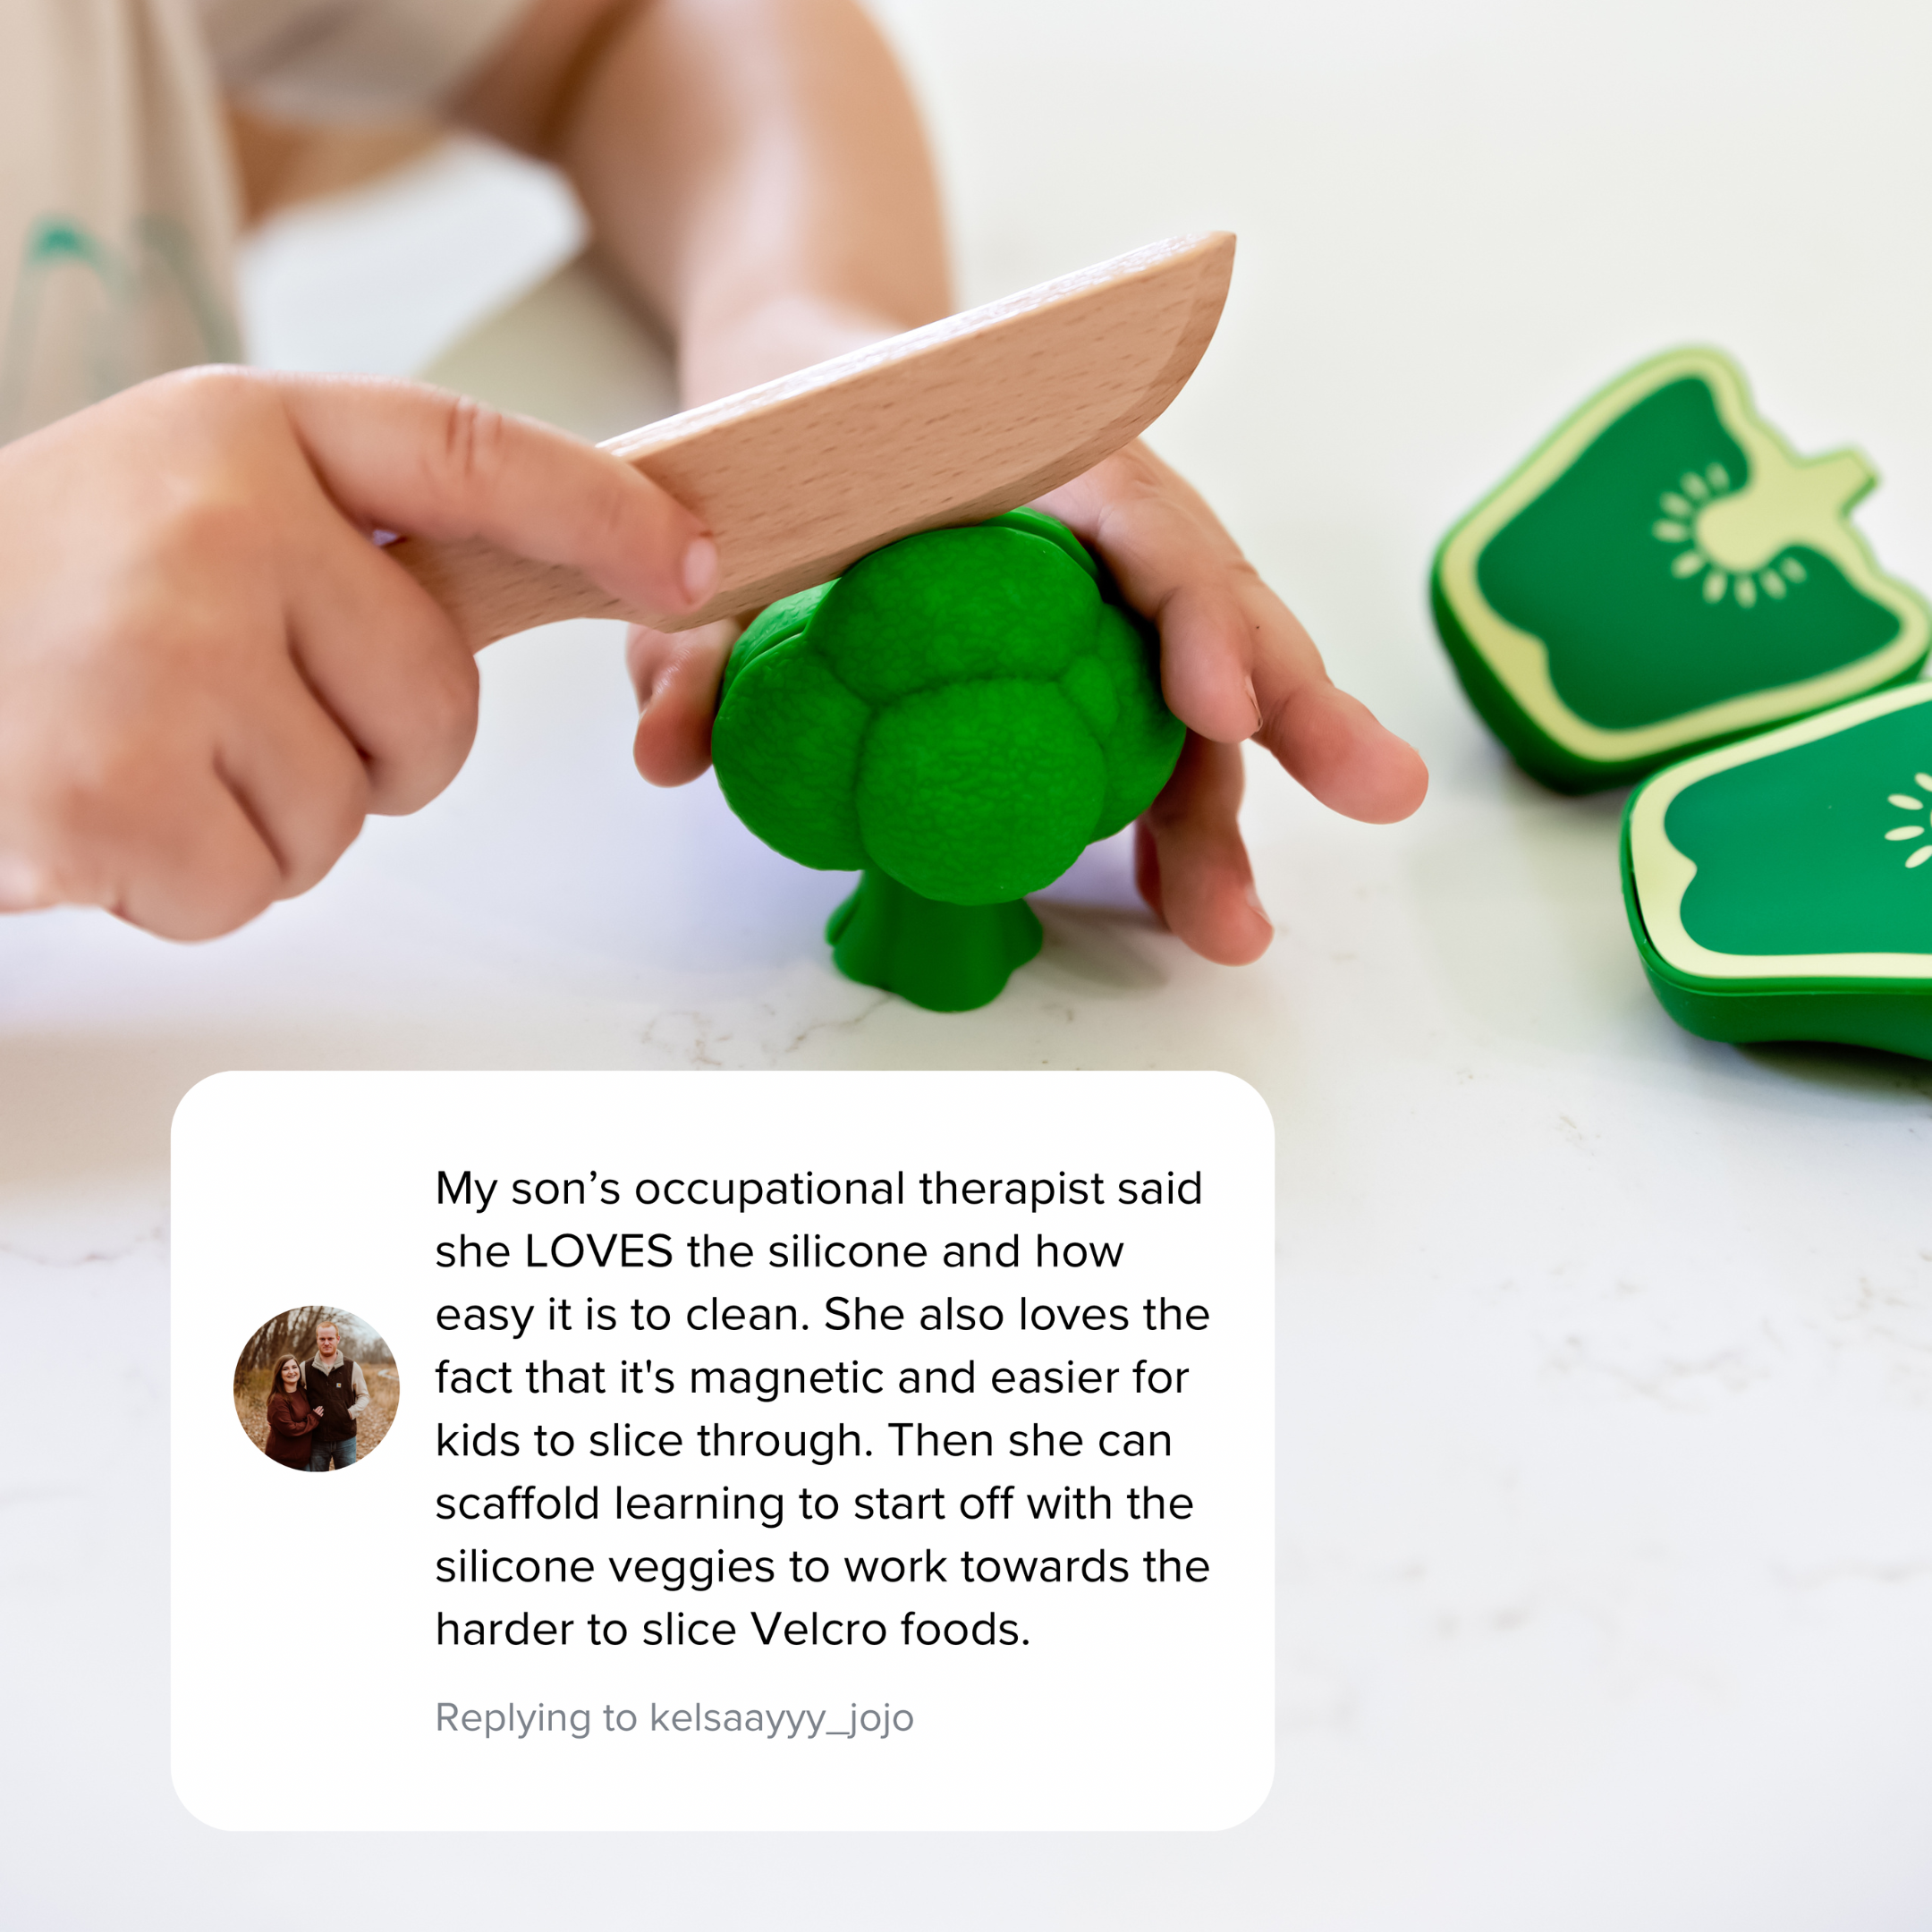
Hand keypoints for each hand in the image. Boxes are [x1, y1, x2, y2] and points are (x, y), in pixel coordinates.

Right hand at [0, 367, 714, 938]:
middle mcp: (213, 519)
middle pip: (435, 705)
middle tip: (218, 716)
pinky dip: (185, 887)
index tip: (691, 564)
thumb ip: (347, 548)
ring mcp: (160, 648)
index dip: (600, 513)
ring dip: (257, 822)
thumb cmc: (31, 603)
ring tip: (131, 751)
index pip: (472, 454)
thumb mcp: (182, 515)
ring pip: (345, 815)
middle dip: (364, 751)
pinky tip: (94, 814)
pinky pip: (247, 889)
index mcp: (242, 432)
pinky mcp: (109, 787)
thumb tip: (561, 579)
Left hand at [626, 440, 1425, 963]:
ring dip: (1232, 803)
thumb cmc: (776, 442)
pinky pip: (1141, 722)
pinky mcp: (1085, 644)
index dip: (1192, 610)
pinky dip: (1168, 805)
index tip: (1219, 712)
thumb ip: (696, 626)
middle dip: (1295, 710)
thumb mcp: (714, 524)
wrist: (808, 387)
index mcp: (1021, 446)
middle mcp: (1092, 513)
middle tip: (1374, 800)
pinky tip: (1182, 890)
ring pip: (1192, 685)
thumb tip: (671, 752)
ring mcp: (1101, 584)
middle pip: (1213, 604)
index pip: (1139, 515)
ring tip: (1241, 923)